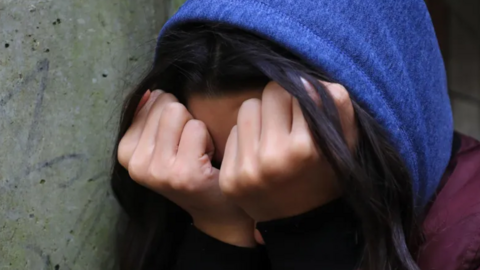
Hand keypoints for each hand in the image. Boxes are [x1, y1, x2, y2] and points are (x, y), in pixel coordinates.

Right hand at [118, 90, 255, 246]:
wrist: (215, 207)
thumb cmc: (190, 168)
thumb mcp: (161, 143)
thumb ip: (150, 116)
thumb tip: (151, 91)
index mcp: (125, 153)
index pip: (151, 101)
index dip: (171, 117)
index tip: (175, 143)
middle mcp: (136, 164)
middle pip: (166, 105)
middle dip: (184, 121)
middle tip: (188, 149)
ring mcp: (158, 171)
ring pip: (180, 113)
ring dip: (196, 129)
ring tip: (196, 153)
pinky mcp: (182, 173)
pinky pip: (197, 128)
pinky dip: (208, 140)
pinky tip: (206, 162)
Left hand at [219, 81, 355, 221]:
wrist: (302, 224)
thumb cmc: (327, 176)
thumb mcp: (345, 144)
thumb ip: (337, 106)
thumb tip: (305, 80)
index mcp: (306, 148)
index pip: (296, 89)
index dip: (303, 97)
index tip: (306, 111)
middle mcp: (273, 158)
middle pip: (269, 93)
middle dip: (281, 103)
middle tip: (289, 122)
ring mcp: (247, 169)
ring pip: (247, 108)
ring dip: (261, 117)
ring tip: (273, 137)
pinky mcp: (229, 178)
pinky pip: (233, 133)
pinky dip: (246, 138)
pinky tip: (259, 155)